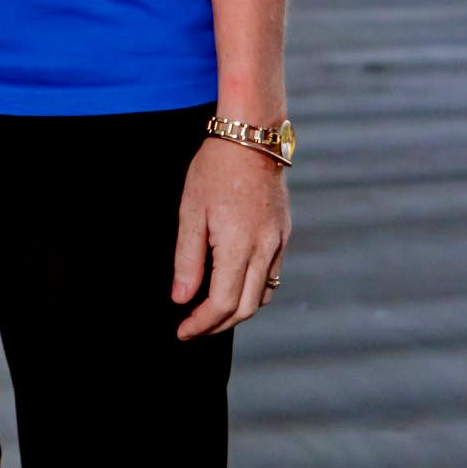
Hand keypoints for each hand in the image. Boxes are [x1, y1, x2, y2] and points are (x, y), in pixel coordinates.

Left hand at [172, 136, 289, 339]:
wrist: (251, 137)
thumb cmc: (215, 169)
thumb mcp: (190, 211)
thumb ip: (187, 259)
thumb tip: (182, 299)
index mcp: (239, 246)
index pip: (222, 304)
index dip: (201, 324)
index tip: (182, 330)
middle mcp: (264, 250)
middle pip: (245, 308)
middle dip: (217, 325)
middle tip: (193, 327)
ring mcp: (278, 242)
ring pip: (261, 296)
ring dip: (236, 311)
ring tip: (209, 311)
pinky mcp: (283, 233)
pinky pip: (271, 275)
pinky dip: (251, 290)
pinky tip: (232, 284)